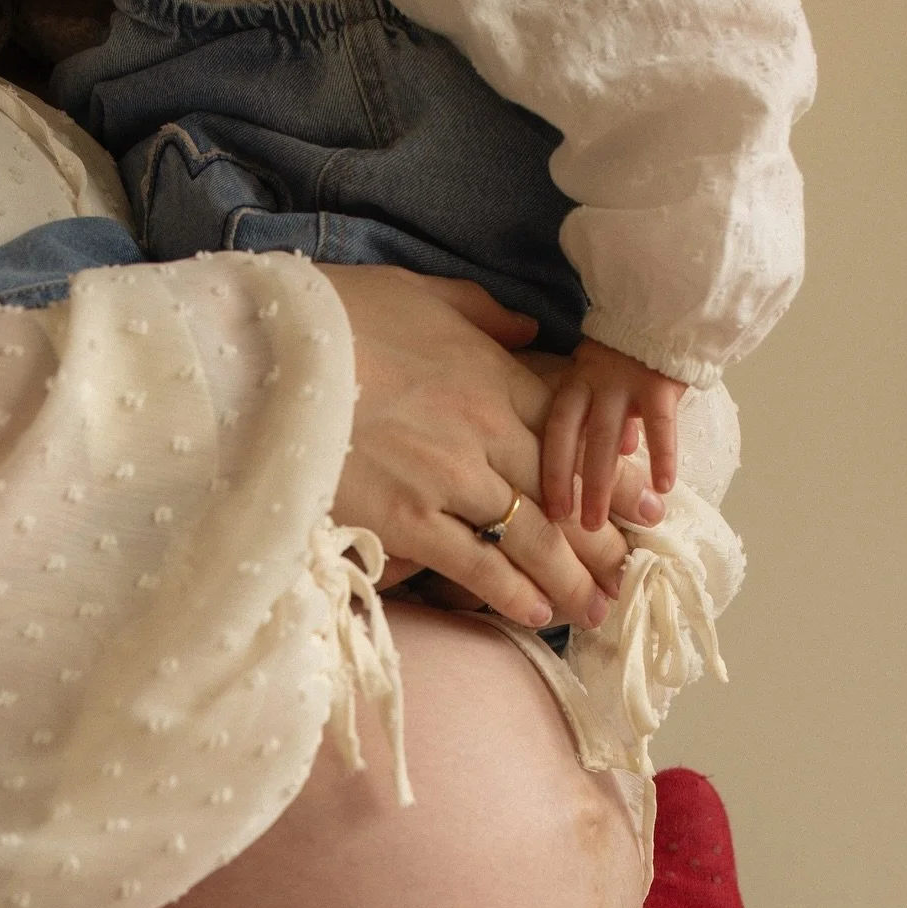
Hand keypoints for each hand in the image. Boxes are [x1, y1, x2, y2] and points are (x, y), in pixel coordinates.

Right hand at [319, 268, 663, 629]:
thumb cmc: (335, 318)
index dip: (609, 473)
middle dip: (602, 541)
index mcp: (489, 376)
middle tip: (630, 575)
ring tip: (595, 610)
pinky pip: (473, 564)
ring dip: (570, 579)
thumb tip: (526, 327)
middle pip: (562, 495)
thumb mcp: (416, 292)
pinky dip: (510, 593)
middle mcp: (482, 432)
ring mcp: (446, 480)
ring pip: (530, 538)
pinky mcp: (405, 520)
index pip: (569, 433)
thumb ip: (480, 313)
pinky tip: (536, 615)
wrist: (268, 357)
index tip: (639, 503)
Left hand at [540, 337, 683, 531]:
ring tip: (599, 524)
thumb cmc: (641, 342)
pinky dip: (662, 456)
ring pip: (605, 440)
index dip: (549, 470)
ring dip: (600, 484)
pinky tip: (664, 487)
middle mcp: (594, 382)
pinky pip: (660, 426)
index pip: (554, 430)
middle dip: (569, 487)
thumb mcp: (609, 371)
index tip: (548, 510)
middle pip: (574, 441)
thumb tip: (620, 454)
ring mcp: (625, 382)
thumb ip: (607, 409)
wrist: (674, 299)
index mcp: (576, 380)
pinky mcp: (660, 381)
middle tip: (568, 527)